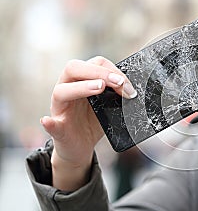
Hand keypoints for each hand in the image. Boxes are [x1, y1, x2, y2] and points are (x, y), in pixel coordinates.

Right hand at [40, 56, 135, 189]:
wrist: (81, 147)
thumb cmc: (95, 121)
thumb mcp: (109, 105)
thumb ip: (118, 94)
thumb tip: (135, 88)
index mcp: (81, 80)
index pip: (94, 63)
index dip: (112, 70)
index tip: (127, 84)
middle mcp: (67, 89)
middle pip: (74, 68)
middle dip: (99, 72)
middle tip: (118, 83)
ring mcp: (60, 108)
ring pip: (61, 91)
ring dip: (81, 88)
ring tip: (99, 88)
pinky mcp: (57, 129)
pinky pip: (51, 124)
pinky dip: (49, 123)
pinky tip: (48, 121)